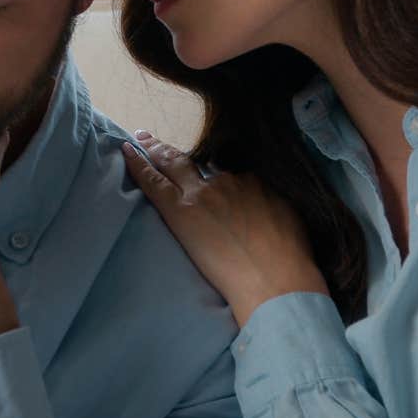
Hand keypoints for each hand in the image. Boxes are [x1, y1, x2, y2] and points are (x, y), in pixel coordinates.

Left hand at [122, 131, 327, 326]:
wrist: (275, 279)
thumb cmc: (291, 259)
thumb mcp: (290, 218)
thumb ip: (273, 205)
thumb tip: (265, 207)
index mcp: (254, 182)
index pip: (227, 170)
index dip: (211, 170)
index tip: (201, 169)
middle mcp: (228, 180)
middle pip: (196, 160)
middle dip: (173, 149)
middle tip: (154, 139)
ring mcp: (202, 193)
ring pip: (174, 164)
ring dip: (156, 151)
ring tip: (141, 139)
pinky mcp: (181, 210)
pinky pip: (154, 181)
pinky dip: (138, 164)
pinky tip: (126, 151)